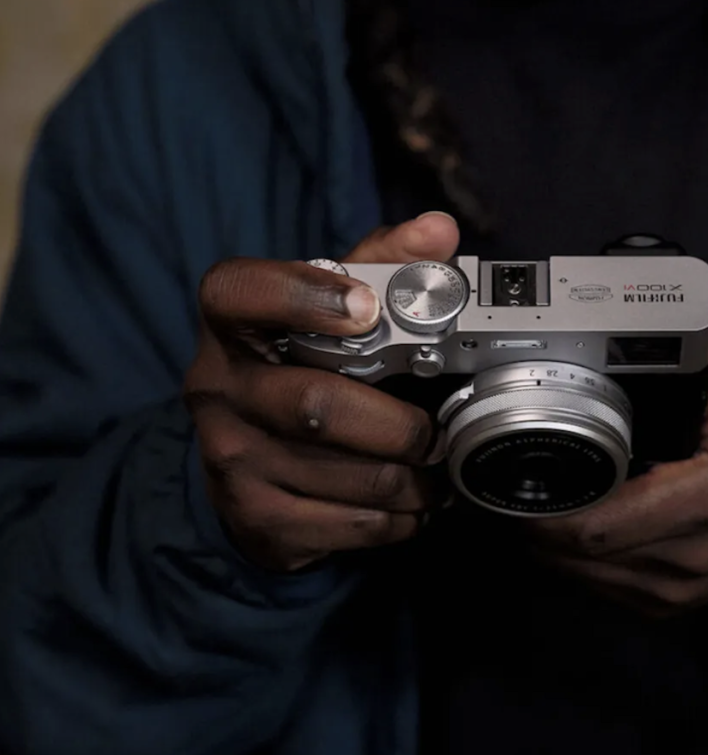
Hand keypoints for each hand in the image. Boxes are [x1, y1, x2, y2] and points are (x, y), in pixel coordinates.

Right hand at [184, 213, 459, 571]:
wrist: (243, 466)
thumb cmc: (298, 373)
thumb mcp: (328, 312)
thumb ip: (381, 267)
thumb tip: (440, 230)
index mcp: (233, 326)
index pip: (240, 293)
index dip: (303, 295)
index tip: (365, 307)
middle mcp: (219, 390)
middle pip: (318, 406)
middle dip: (400, 426)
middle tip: (437, 434)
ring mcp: (231, 459)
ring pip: (345, 476)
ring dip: (410, 480)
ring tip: (435, 472)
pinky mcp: (255, 517)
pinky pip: (347, 524)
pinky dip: (397, 520)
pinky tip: (409, 507)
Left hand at [527, 321, 707, 612]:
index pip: (603, 522)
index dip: (548, 510)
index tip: (514, 481)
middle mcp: (689, 554)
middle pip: (580, 553)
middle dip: (533, 524)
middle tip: (503, 486)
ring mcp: (677, 588)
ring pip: (582, 576)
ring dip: (545, 545)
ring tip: (525, 504)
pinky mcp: (667, 604)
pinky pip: (600, 588)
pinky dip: (570, 560)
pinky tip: (560, 529)